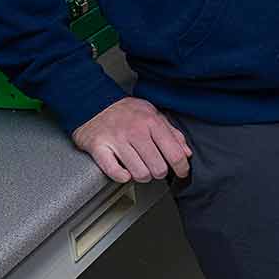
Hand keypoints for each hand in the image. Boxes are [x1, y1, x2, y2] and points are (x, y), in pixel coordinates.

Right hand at [71, 96, 189, 183]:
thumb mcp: (153, 114)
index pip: (175, 154)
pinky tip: (125, 171)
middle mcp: (135, 131)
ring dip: (142, 176)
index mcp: (152, 123)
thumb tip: (186, 152)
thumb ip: (172, 133)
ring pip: (139, 173)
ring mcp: (116, 140)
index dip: (182, 168)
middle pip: (158, 168)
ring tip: (139, 168)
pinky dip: (122, 176)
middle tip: (155, 168)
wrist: (92, 102)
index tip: (182, 173)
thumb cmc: (125, 111)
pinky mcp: (99, 148)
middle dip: (159, 172)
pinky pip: (115, 172)